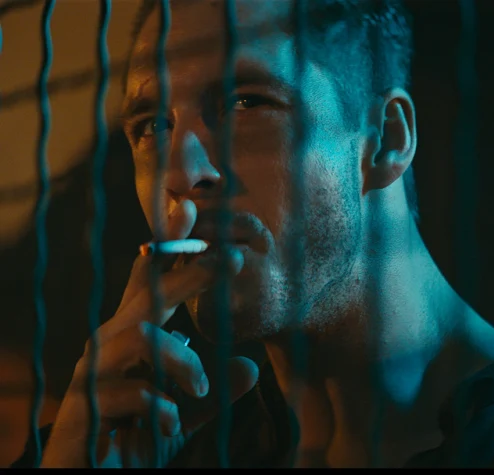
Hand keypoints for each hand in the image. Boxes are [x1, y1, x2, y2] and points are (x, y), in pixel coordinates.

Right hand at [40, 200, 258, 467]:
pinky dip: (160, 407)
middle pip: (147, 298)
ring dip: (180, 363)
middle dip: (190, 275)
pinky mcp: (85, 409)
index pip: (147, 286)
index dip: (167, 250)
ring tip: (201, 390)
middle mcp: (108, 348)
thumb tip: (250, 367)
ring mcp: (92, 376)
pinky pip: (129, 392)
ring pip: (140, 340)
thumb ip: (213, 392)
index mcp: (131, 341)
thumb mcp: (182, 413)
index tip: (191, 210)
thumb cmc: (133, 439)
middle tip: (233, 262)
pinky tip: (172, 422)